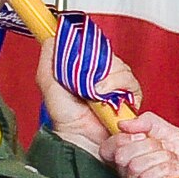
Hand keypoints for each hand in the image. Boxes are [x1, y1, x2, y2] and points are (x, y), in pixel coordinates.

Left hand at [36, 37, 140, 158]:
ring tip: (95, 93)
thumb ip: (49, 59)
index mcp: (86, 71)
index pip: (95, 47)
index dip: (90, 49)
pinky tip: (106, 97)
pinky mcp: (130, 98)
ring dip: (107, 78)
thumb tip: (52, 37)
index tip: (81, 54)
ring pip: (121, 67)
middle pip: (109, 55)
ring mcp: (118, 87)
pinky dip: (118, 86)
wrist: (79, 140)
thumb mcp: (48, 84)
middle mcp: (103, 77)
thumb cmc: (65, 119)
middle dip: (98, 65)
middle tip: (85, 80)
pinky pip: (130, 82)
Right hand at [104, 114, 178, 177]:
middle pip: (121, 153)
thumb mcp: (172, 134)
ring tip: (176, 167)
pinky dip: (164, 171)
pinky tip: (175, 176)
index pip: (110, 146)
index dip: (126, 137)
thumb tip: (124, 123)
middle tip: (168, 155)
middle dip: (151, 148)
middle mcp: (128, 176)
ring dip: (163, 161)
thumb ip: (148, 122)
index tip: (146, 138)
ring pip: (134, 165)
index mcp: (131, 157)